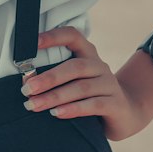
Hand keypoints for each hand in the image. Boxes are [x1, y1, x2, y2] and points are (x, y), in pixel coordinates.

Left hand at [26, 26, 147, 140]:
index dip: (53, 36)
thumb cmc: (90, 97)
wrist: (125, 115)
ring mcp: (109, 84)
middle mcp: (100, 66)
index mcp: (88, 55)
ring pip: (81, 87)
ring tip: (34, 105)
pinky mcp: (116, 103)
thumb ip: (56, 80)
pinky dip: (73, 109)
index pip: (73, 36)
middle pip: (74, 67)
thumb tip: (27, 82)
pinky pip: (94, 104)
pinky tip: (57, 113)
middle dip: (48, 78)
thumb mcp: (75, 84)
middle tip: (27, 88)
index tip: (33, 42)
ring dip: (55, 96)